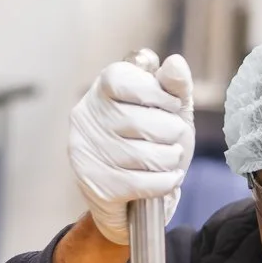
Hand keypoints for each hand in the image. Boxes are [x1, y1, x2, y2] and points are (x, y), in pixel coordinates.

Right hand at [67, 54, 194, 245]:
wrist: (135, 199)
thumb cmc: (152, 142)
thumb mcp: (169, 109)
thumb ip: (174, 86)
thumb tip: (176, 63)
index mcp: (102, 88)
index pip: (126, 81)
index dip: (158, 94)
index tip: (171, 106)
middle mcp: (86, 118)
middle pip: (139, 121)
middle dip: (171, 132)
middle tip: (174, 137)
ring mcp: (87, 152)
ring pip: (143, 155)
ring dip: (170, 158)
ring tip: (171, 158)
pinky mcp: (95, 185)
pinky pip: (141, 183)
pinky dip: (165, 182)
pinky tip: (169, 178)